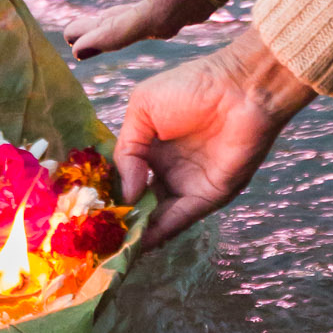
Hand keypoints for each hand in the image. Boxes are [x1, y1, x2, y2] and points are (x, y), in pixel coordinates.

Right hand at [115, 27, 314, 245]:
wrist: (240, 88)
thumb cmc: (192, 86)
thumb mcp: (143, 107)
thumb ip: (126, 150)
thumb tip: (126, 190)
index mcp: (151, 147)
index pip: (126, 177)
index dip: (111, 191)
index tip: (92, 209)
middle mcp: (168, 169)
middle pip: (141, 201)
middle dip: (123, 218)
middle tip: (99, 236)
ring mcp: (188, 184)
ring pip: (159, 215)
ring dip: (140, 231)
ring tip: (114, 246)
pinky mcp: (209, 195)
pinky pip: (181, 218)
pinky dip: (162, 232)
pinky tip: (141, 242)